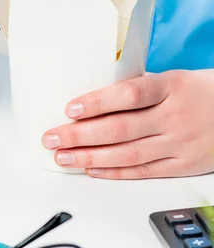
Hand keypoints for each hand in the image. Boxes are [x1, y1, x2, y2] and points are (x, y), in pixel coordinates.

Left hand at [42, 70, 213, 178]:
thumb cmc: (200, 92)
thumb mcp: (173, 78)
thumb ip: (138, 88)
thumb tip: (93, 98)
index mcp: (171, 87)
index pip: (129, 94)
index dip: (97, 102)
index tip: (70, 109)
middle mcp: (174, 116)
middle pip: (120, 128)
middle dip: (80, 135)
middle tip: (52, 138)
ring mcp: (179, 143)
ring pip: (127, 154)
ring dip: (89, 157)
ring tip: (63, 157)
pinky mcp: (182, 164)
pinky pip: (143, 171)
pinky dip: (114, 172)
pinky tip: (91, 170)